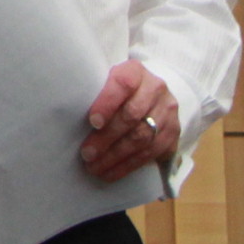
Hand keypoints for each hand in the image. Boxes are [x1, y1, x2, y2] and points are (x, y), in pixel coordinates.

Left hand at [83, 61, 179, 179]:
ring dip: (116, 156)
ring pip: (142, 138)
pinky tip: (112, 172)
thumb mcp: (107, 79)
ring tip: (95, 167)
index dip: (108, 102)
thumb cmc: (118, 88)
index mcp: (136, 71)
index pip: (123, 84)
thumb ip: (95, 90)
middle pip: (132, 116)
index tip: (92, 121)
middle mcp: (156, 90)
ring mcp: (168, 113)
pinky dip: (129, 165)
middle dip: (107, 138)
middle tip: (87, 153)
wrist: (153, 92)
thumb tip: (69, 113)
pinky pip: (152, 153)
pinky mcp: (174, 134)